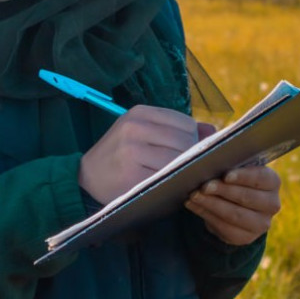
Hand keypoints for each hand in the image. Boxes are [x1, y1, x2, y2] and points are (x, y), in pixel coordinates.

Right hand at [80, 106, 210, 203]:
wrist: (86, 177)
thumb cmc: (121, 154)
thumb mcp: (144, 132)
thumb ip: (177, 129)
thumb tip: (213, 131)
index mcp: (140, 113)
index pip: (185, 123)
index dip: (192, 140)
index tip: (185, 152)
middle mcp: (134, 128)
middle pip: (184, 141)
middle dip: (189, 157)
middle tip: (181, 168)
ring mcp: (131, 151)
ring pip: (177, 160)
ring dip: (181, 171)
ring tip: (173, 176)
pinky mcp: (130, 175)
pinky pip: (164, 178)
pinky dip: (170, 183)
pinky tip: (164, 186)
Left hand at [185, 164, 281, 245]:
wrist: (237, 205)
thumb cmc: (235, 179)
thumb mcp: (236, 168)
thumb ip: (227, 162)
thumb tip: (208, 160)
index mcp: (272, 182)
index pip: (261, 178)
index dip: (244, 177)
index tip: (226, 175)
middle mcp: (272, 204)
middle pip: (247, 197)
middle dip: (223, 191)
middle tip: (203, 186)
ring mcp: (261, 223)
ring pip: (234, 215)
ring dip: (211, 204)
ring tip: (194, 196)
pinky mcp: (246, 237)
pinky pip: (225, 228)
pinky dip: (206, 215)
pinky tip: (194, 206)